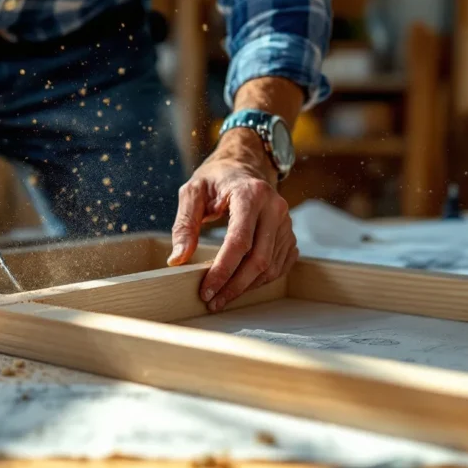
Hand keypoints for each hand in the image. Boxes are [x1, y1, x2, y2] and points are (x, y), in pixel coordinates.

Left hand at [167, 128, 298, 311]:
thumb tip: (177, 259)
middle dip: (234, 286)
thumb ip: (184, 225)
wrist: (244, 166)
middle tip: (212, 301)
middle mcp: (274, 208)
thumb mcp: (192, 192)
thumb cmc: (216, 179)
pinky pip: (279, 266)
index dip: (223, 270)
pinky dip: (261, 281)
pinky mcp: (289, 234)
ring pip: (271, 267)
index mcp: (251, 194)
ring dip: (246, 287)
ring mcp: (286, 222)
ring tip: (222, 297)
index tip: (206, 290)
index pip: (239, 241)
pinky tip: (241, 285)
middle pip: (258, 259)